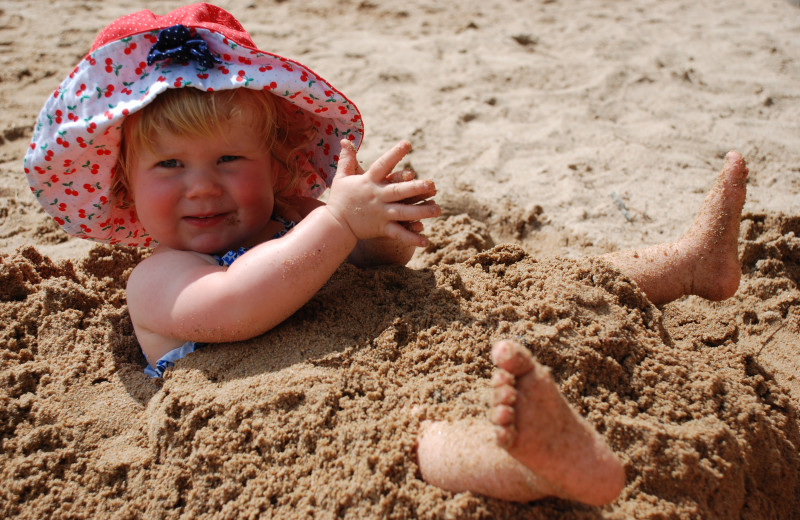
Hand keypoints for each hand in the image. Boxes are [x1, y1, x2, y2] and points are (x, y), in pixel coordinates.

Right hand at [326, 139, 440, 246]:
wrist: (334, 225)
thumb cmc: (340, 199)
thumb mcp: (342, 177)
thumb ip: (347, 159)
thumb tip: (345, 140)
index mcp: (369, 182)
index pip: (383, 165)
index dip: (394, 154)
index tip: (408, 143)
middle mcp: (377, 197)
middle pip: (398, 191)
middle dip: (414, 188)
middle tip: (431, 184)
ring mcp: (380, 214)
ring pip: (403, 213)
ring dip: (421, 211)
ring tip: (438, 209)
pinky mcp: (382, 228)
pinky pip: (399, 234)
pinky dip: (412, 238)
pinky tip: (426, 240)